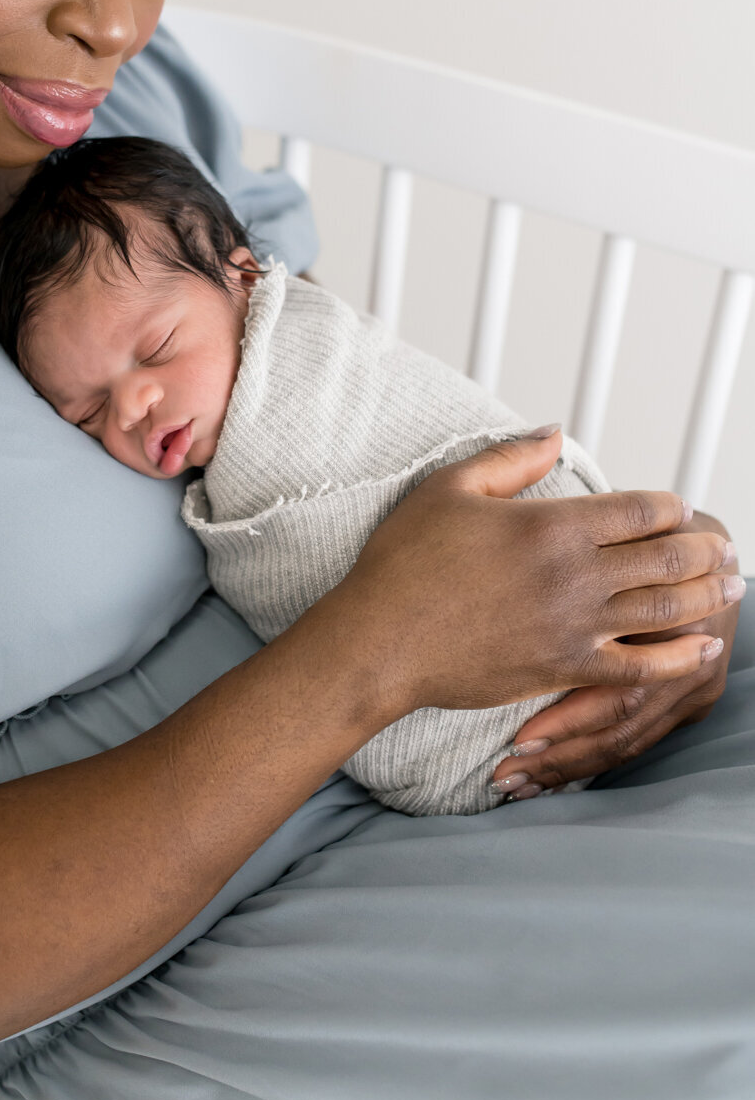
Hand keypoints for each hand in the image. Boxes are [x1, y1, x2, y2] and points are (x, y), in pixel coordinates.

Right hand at [331, 429, 737, 728]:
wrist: (380, 640)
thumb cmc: (404, 563)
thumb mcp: (449, 489)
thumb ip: (510, 459)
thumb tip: (554, 432)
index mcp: (551, 524)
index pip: (640, 509)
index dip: (669, 507)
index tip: (677, 509)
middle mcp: (574, 574)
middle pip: (668, 557)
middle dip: (705, 549)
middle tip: (724, 546)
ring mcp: (574, 625)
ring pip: (666, 609)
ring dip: (707, 595)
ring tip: (731, 587)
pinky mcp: (565, 667)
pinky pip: (639, 667)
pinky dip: (678, 658)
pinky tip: (702, 648)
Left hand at [490, 516, 741, 797]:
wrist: (714, 550)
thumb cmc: (653, 536)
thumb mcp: (630, 529)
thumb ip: (586, 538)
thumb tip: (522, 525)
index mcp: (673, 610)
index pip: (618, 682)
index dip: (563, 715)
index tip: (513, 737)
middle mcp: (692, 656)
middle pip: (620, 719)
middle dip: (560, 751)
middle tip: (507, 768)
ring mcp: (694, 684)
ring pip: (626, 740)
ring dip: (568, 763)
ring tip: (514, 782)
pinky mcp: (690, 703)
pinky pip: (636, 742)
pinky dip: (589, 760)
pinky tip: (546, 777)